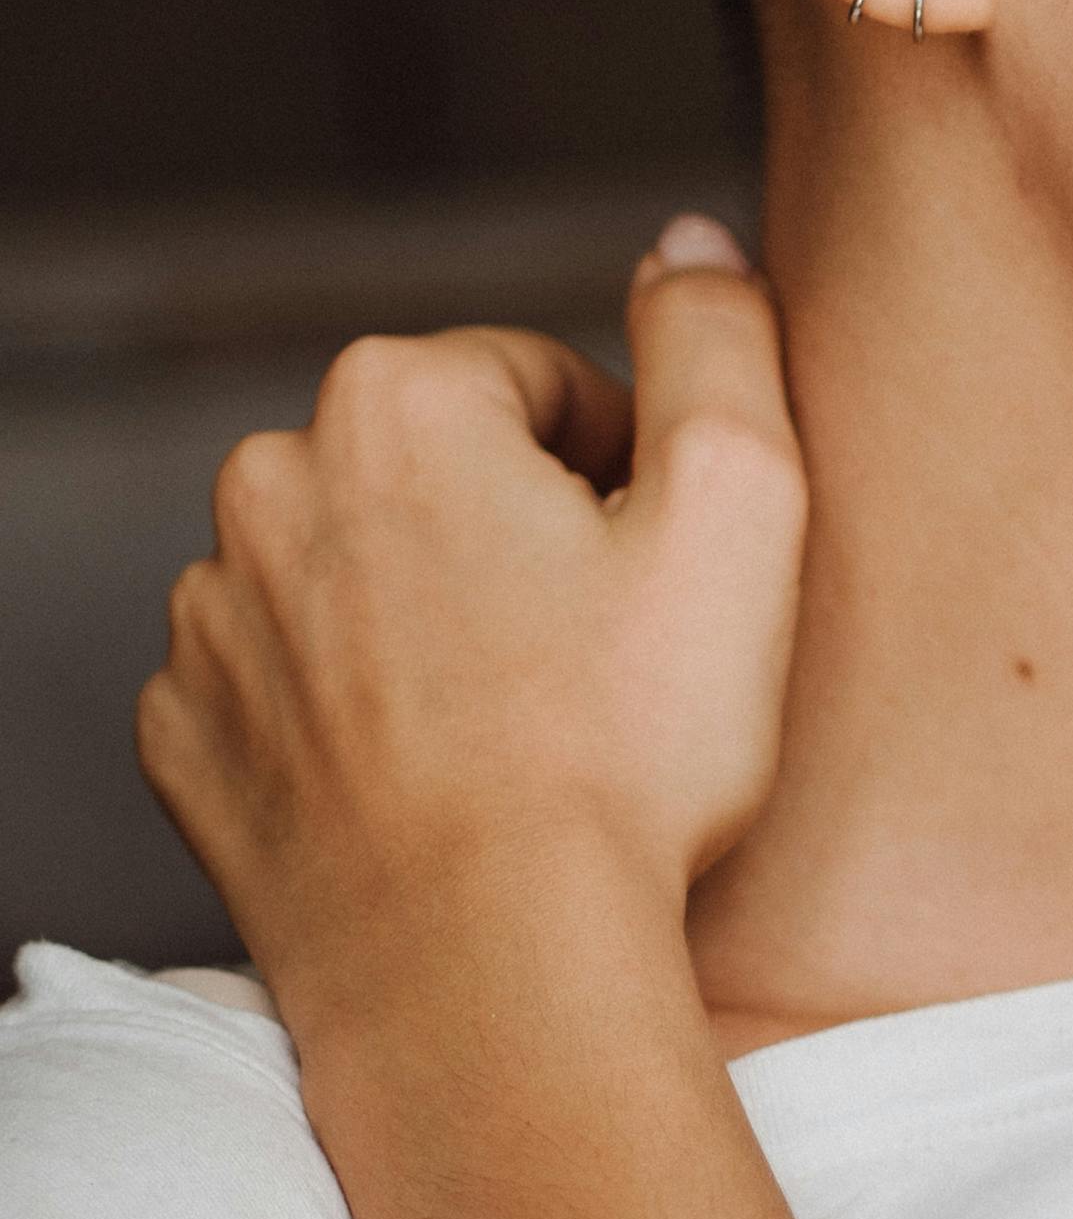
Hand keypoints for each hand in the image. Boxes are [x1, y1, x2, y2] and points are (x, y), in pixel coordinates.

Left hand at [137, 222, 801, 1048]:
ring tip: (516, 743)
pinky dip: (350, 724)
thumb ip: (721, 340)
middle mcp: (266, 482)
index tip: (661, 591)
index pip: (540, 386)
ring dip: (426, 630)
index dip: (627, 481)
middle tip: (598, 672)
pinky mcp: (186, 738)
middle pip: (432, 477)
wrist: (484, 975)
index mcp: (395, 402)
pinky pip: (280, 693)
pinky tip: (431, 791)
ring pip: (350, 582)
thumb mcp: (741, 511)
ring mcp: (209, 619)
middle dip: (512, 545)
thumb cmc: (623, 755)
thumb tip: (688, 243)